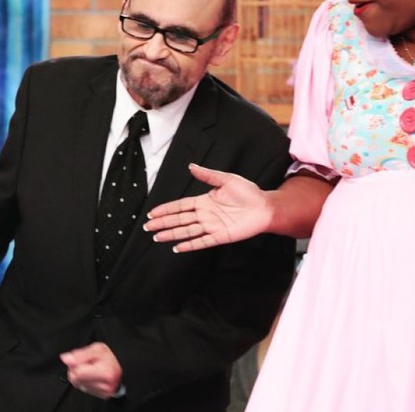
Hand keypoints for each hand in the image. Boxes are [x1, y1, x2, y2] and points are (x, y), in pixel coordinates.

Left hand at [60, 342, 122, 398]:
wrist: (121, 366)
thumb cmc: (108, 357)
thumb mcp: (96, 349)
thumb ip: (80, 354)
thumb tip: (65, 359)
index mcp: (106, 372)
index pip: (78, 372)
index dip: (75, 364)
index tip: (80, 359)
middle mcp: (106, 385)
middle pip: (76, 379)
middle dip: (76, 370)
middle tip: (85, 363)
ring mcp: (105, 392)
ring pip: (79, 385)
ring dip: (80, 376)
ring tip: (90, 369)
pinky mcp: (103, 396)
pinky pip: (85, 389)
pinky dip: (85, 382)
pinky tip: (92, 376)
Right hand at [143, 163, 271, 251]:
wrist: (266, 207)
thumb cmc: (249, 192)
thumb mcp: (226, 179)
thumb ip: (207, 175)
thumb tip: (191, 166)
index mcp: (204, 201)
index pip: (180, 206)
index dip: (166, 210)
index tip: (152, 213)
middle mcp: (205, 215)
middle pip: (179, 220)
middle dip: (163, 223)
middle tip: (148, 227)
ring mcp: (211, 226)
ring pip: (186, 231)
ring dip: (171, 234)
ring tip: (157, 237)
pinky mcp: (220, 236)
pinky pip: (201, 241)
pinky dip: (189, 245)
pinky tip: (177, 248)